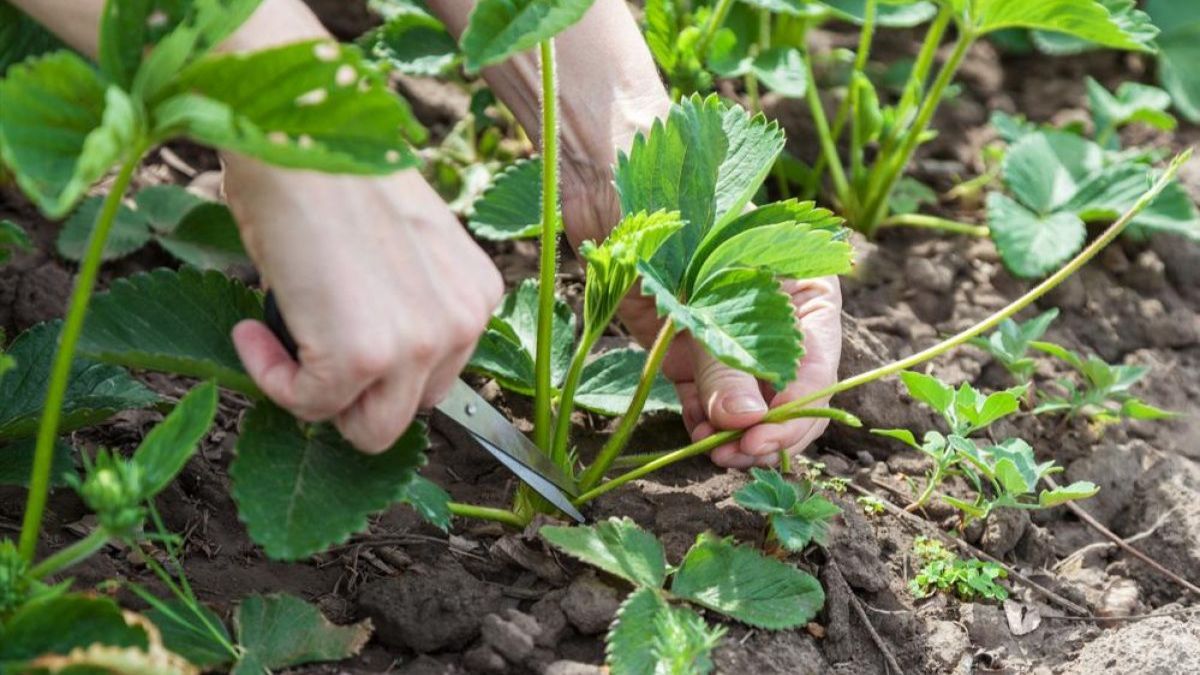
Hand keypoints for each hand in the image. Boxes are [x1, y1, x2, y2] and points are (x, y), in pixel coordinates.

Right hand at [225, 157, 502, 452]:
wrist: (299, 130)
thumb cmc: (333, 171)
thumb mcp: (396, 246)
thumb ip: (403, 301)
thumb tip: (364, 358)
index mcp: (476, 294)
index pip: (437, 376)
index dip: (382, 370)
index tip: (335, 340)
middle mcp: (462, 322)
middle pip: (411, 409)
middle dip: (358, 391)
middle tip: (308, 345)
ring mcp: (419, 342)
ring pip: (371, 428)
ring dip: (318, 395)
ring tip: (279, 335)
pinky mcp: (365, 355)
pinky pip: (311, 407)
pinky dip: (272, 379)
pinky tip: (251, 331)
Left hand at [561, 153, 843, 469]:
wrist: (608, 173)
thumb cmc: (671, 204)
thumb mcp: (702, 285)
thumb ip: (723, 355)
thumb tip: (746, 421)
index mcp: (804, 286)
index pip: (817, 365)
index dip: (797, 411)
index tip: (763, 441)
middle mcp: (773, 315)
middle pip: (789, 392)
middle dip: (767, 430)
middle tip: (738, 458)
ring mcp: (729, 332)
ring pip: (749, 403)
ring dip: (735, 434)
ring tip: (714, 454)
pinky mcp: (688, 344)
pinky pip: (707, 397)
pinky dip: (704, 421)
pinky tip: (696, 438)